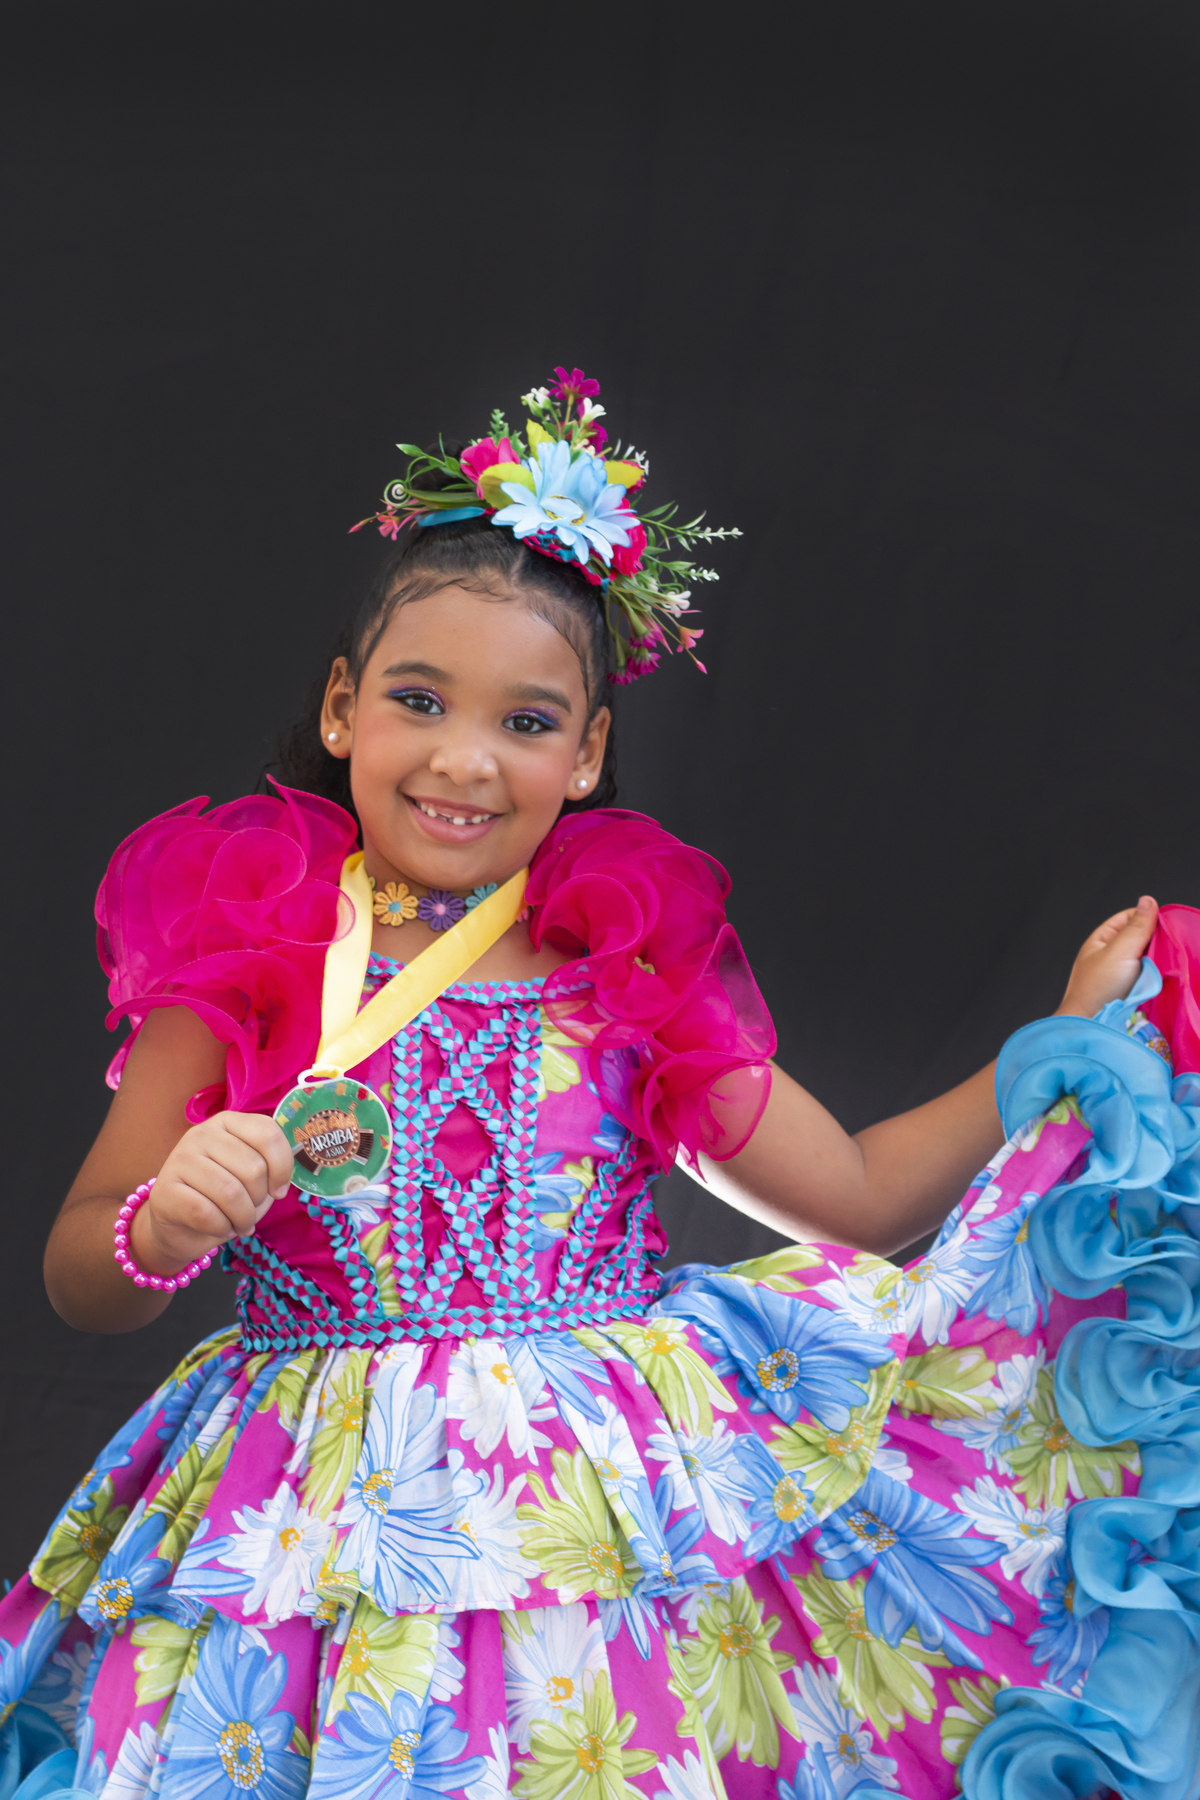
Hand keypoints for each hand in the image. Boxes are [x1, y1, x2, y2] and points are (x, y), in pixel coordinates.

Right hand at [132, 1111, 292, 1274]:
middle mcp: (201, 1133)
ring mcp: (179, 1158)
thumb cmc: (222, 1197)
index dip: (282, 1167)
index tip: (279, 1191)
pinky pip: (205, 1213)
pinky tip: (220, 1227)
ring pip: (230, 1192)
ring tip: (240, 1224)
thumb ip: (269, 1167)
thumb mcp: (251, 1177)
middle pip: (253, 1168)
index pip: (268, 1134)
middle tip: (250, 1211)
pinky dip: (221, 1228)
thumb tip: (280, 1184)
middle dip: (259, 1200)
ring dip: (243, 1218)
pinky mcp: (164, 1189)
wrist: (178, 1225)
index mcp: (227, 1122)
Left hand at [1055, 896, 1158, 1018]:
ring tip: (1167, 962)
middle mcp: (1109, 955)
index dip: (1147, 918)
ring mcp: (1118, 974)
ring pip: (1145, 958)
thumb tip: (1148, 901)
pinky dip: (1155, 975)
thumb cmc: (1098, 988)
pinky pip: (1146, 977)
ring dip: (1156, 960)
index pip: (1128, 918)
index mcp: (1101, 940)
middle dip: (1155, 940)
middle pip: (1139, 938)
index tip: (1165, 925)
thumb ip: (1136, 927)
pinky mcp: (1128, 991)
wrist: (1091, 1026)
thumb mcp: (1119, 952)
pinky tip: (1163, 977)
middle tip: (1169, 946)